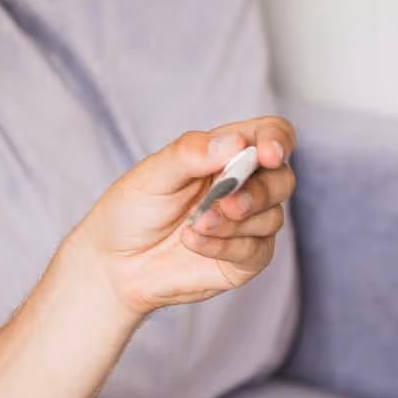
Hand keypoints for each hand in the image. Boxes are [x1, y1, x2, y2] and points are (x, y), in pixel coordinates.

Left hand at [70, 118, 297, 318]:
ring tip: (195, 225)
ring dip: (234, 223)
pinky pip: (254, 251)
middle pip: (282, 178)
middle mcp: (244, 186)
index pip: (271, 134)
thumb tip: (237, 142)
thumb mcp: (152, 174)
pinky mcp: (244, 258)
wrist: (115, 262)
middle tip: (226, 202)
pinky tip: (192, 242)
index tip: (267, 154)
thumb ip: (190, 154)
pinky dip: (224, 246)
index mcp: (225, 153)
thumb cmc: (133, 209)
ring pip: (272, 217)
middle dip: (259, 191)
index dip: (276, 139)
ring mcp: (247, 223)